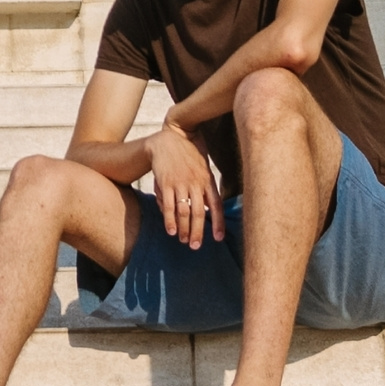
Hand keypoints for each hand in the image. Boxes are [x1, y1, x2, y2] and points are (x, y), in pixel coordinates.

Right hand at [147, 123, 224, 248]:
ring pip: (184, 212)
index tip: (219, 238)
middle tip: (196, 246)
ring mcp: (181, 184)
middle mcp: (196, 183)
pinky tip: (171, 231)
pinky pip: (169, 206)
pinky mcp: (166, 183)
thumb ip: (204, 187)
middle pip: (200, 213)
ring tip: (184, 241)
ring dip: (184, 229)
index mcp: (207, 180)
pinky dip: (170, 220)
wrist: (168, 138)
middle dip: (198, 232)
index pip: (216, 205)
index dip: (219, 222)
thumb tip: (203, 207)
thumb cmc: (186, 153)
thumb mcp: (202, 168)